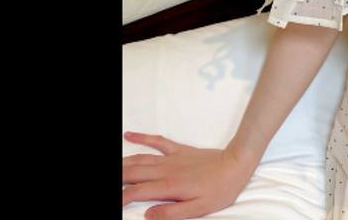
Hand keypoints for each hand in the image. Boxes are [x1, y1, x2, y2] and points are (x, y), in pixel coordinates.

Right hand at [121, 131, 255, 219]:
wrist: (235, 164)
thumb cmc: (219, 190)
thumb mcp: (198, 209)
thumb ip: (172, 213)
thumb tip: (148, 215)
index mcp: (168, 187)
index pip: (136, 192)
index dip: (121, 198)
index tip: (116, 202)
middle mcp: (165, 170)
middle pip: (132, 173)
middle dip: (118, 178)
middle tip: (111, 183)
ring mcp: (171, 158)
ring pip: (139, 158)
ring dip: (123, 163)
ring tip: (114, 168)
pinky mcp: (179, 150)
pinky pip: (157, 141)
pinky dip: (141, 137)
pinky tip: (129, 135)